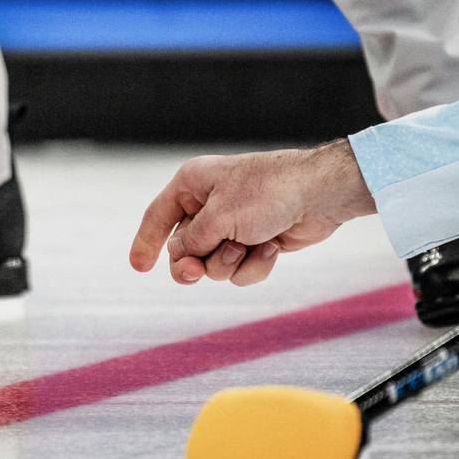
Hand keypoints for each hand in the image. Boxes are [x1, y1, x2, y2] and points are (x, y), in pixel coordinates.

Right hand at [129, 139, 375, 285]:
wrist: (320, 195)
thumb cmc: (268, 193)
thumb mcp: (219, 218)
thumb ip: (191, 242)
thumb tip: (181, 258)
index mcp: (192, 186)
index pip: (157, 217)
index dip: (145, 242)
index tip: (138, 267)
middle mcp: (209, 205)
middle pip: (183, 249)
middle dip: (195, 263)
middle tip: (196, 272)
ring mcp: (233, 226)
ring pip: (212, 264)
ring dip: (230, 262)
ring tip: (250, 245)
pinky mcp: (255, 243)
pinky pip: (240, 269)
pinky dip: (255, 264)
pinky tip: (272, 247)